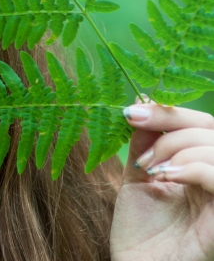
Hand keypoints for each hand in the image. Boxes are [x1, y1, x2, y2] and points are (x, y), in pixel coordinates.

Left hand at [111, 102, 213, 260]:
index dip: (169, 111)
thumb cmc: (140, 233)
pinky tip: (166, 175)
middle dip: (171, 123)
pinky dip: (193, 167)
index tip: (131, 111)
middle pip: (211, 128)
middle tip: (138, 136)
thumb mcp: (138, 179)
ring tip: (151, 166)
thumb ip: (144, 145)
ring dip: (177, 147)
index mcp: (199, 168)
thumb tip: (142, 104)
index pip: (201, 125)